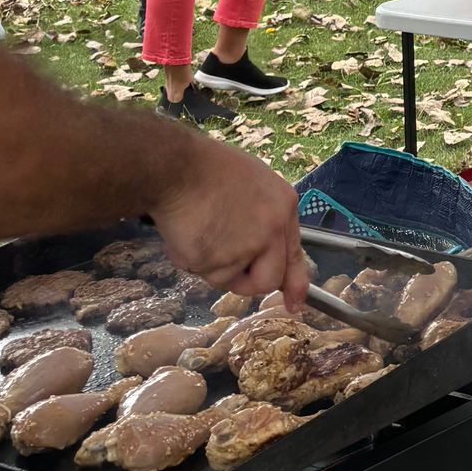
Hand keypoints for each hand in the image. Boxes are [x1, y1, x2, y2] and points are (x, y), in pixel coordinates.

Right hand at [146, 130, 308, 308]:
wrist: (176, 166)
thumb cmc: (208, 169)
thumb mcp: (253, 183)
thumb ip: (263, 218)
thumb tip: (261, 251)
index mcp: (284, 208)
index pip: (295, 255)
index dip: (294, 284)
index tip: (294, 304)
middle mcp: (271, 231)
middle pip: (266, 280)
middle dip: (245, 281)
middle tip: (222, 264)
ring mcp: (244, 248)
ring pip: (227, 278)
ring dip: (210, 263)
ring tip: (198, 229)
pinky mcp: (213, 260)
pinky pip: (199, 271)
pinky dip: (187, 257)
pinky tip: (184, 230)